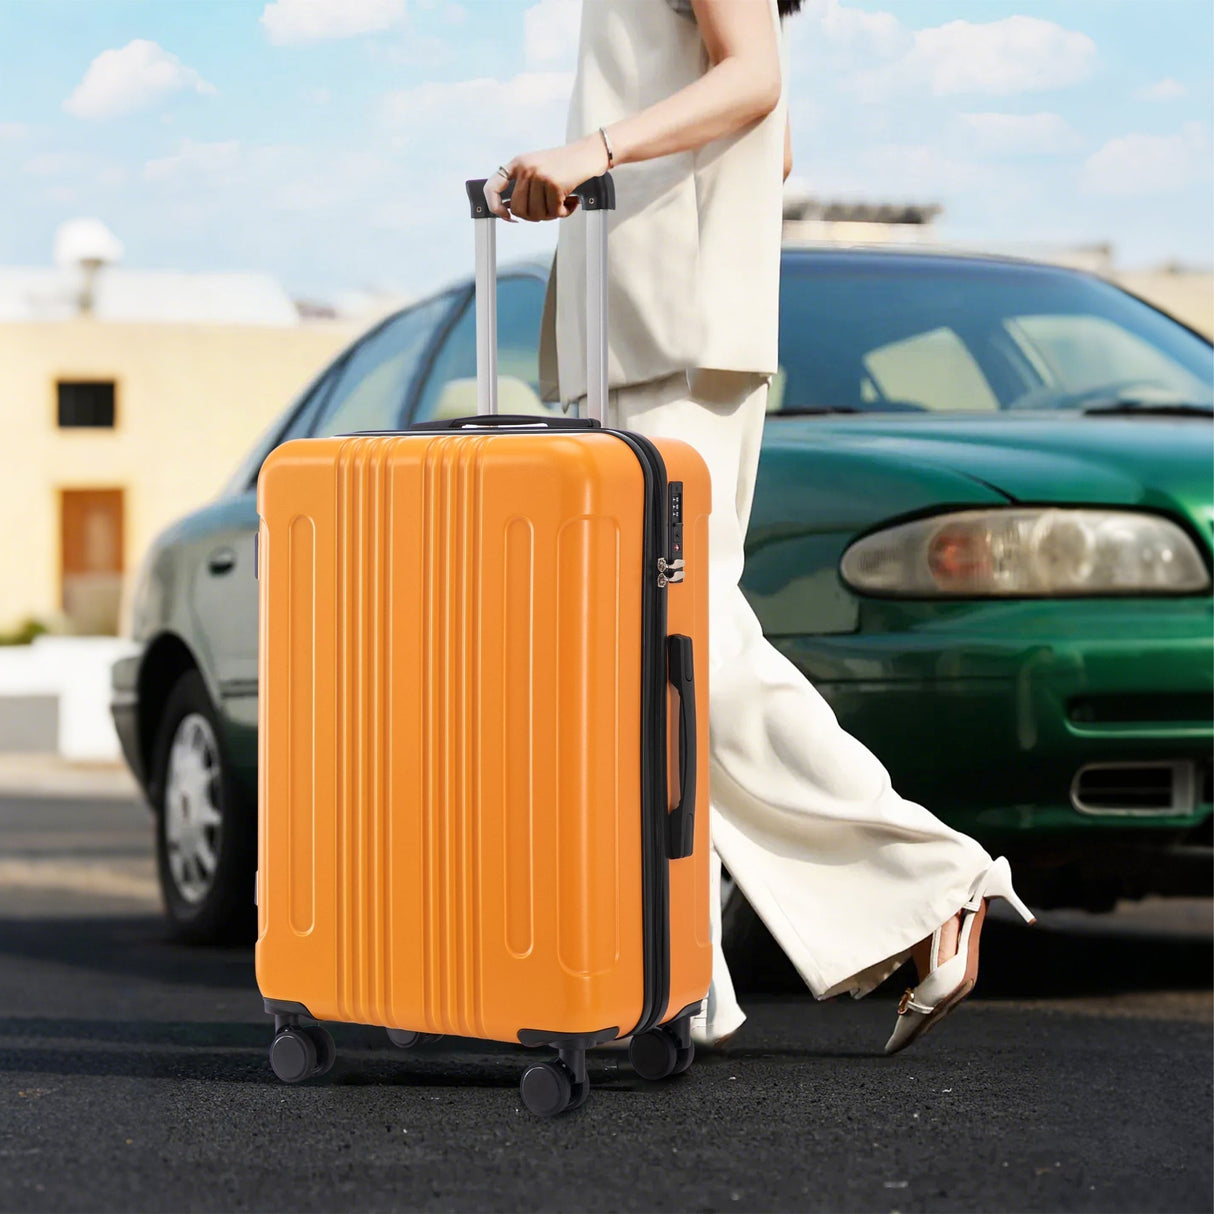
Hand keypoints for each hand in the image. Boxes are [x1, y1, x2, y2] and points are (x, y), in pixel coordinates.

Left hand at [484, 134, 607, 221]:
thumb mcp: (537, 168)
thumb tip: (509, 210)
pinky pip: (554, 213)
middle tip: (547, 209)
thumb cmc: (564, 165)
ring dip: (551, 215)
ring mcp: (539, 176)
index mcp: (518, 163)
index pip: (493, 186)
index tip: (505, 215)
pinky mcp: (554, 184)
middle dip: (533, 216)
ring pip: (536, 214)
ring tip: (560, 203)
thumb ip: (523, 186)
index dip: (494, 205)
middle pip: (518, 209)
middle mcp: (526, 168)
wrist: (587, 154)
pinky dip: (564, 213)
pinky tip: (570, 202)